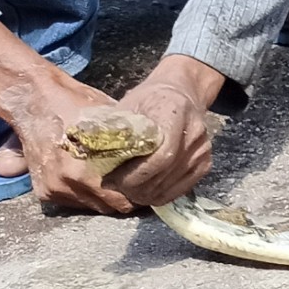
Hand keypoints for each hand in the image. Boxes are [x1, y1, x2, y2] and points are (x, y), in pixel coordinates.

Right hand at [2, 71, 137, 214]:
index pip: (120, 199)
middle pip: (107, 206)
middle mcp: (66, 183)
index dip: (136, 193)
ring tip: (114, 180)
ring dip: (101, 197)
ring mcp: (53, 189)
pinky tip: (92, 178)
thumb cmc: (76, 105)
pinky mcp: (44, 192)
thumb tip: (154, 154)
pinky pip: (73, 202)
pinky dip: (84, 194)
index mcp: (84, 169)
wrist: (35, 102)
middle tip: (134, 185)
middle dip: (121, 197)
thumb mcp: (110, 118)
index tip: (145, 185)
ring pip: (90, 206)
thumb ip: (128, 141)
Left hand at [98, 58, 219, 208]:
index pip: (161, 155)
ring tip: (125, 187)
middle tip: (113, 186)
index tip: (111, 178)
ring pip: (168, 188)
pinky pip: (178, 191)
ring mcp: (202, 150)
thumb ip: (113, 129)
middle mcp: (195, 133)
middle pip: (162, 175)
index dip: (133, 174)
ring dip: (143, 194)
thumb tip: (83, 151)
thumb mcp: (128, 105)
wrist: (181, 93)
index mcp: (175, 112)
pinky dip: (157, 196)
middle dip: (133, 187)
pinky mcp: (205, 164)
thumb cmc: (149, 99)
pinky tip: (142, 188)